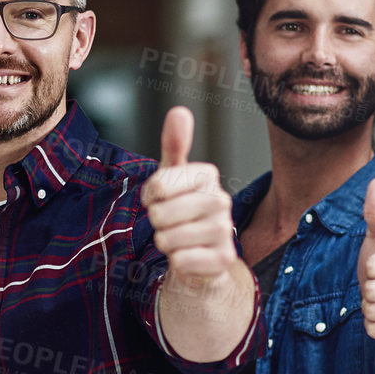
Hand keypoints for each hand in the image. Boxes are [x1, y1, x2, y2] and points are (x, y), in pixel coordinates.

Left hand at [141, 106, 236, 280]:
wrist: (202, 255)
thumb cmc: (182, 211)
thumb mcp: (173, 178)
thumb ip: (174, 145)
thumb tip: (179, 111)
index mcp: (208, 175)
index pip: (157, 185)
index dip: (150, 197)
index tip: (160, 199)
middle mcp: (222, 200)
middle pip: (160, 214)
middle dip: (157, 223)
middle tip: (171, 223)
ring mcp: (225, 231)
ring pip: (167, 239)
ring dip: (166, 244)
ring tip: (180, 240)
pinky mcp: (223, 260)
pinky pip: (179, 261)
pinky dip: (177, 262)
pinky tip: (189, 257)